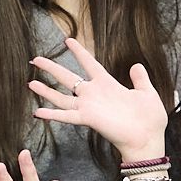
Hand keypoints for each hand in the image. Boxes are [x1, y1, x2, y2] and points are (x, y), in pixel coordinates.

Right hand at [28, 39, 167, 159]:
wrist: (148, 139)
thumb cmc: (150, 119)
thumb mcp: (148, 93)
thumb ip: (140, 79)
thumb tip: (136, 65)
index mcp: (108, 84)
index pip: (90, 63)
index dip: (79, 52)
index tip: (68, 40)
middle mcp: (94, 94)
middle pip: (68, 77)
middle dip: (51, 68)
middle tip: (36, 60)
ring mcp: (89, 107)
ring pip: (62, 96)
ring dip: (46, 90)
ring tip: (30, 82)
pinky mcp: (88, 119)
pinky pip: (67, 116)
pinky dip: (52, 114)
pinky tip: (37, 112)